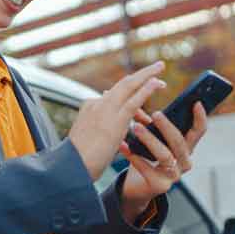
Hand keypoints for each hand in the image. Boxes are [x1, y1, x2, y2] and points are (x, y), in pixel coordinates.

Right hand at [69, 61, 166, 180]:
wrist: (73, 167)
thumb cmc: (80, 159)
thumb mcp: (89, 138)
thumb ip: (101, 129)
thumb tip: (114, 132)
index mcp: (89, 107)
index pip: (114, 94)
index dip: (132, 89)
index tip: (143, 87)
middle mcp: (96, 104)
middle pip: (123, 84)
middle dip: (142, 74)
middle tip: (158, 66)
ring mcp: (105, 110)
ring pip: (129, 86)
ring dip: (147, 77)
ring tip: (162, 75)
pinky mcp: (115, 121)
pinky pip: (134, 101)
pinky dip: (146, 89)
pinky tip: (157, 83)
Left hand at [118, 101, 208, 216]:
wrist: (136, 186)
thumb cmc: (146, 157)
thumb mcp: (152, 139)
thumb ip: (150, 123)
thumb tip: (137, 98)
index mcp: (186, 148)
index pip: (198, 132)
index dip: (200, 117)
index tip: (196, 102)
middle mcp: (184, 162)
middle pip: (180, 142)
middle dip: (167, 127)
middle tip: (156, 113)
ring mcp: (174, 176)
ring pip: (164, 155)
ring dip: (149, 139)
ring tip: (135, 127)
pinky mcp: (159, 186)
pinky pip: (146, 168)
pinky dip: (132, 155)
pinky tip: (122, 145)